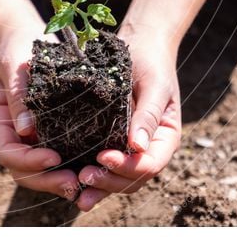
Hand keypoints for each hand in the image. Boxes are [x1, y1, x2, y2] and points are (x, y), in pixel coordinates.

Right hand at [0, 23, 78, 199]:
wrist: (25, 36)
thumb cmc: (19, 47)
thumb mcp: (16, 65)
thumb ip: (19, 96)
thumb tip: (26, 130)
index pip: (8, 153)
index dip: (29, 162)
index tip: (55, 159)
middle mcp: (11, 133)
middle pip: (22, 170)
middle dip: (47, 180)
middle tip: (74, 184)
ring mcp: (27, 136)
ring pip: (37, 170)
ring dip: (57, 180)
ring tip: (83, 184)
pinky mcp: (46, 132)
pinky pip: (54, 157)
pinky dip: (68, 166)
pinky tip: (88, 168)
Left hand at [76, 29, 181, 210]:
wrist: (139, 46)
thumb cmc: (150, 62)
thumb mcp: (153, 85)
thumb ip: (148, 115)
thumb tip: (138, 147)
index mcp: (165, 137)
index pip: (150, 164)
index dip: (127, 167)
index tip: (102, 157)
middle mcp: (148, 148)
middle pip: (133, 178)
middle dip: (109, 182)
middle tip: (83, 177)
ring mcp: (130, 148)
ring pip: (118, 178)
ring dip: (99, 186)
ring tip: (75, 190)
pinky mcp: (111, 142)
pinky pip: (104, 165)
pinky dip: (92, 175)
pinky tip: (71, 180)